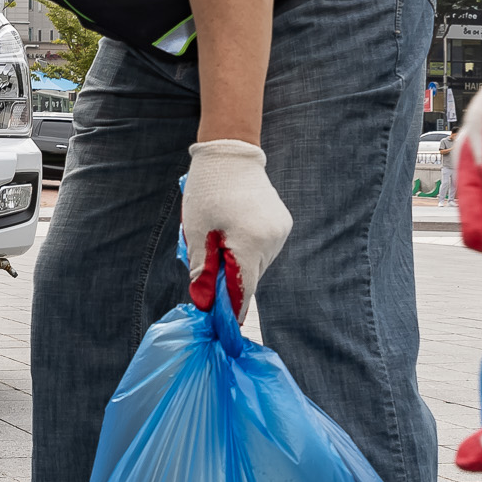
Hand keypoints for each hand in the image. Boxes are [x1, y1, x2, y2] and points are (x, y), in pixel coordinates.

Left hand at [181, 140, 290, 314]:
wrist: (231, 155)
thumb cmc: (208, 192)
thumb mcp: (197, 232)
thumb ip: (204, 270)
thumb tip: (205, 303)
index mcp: (250, 242)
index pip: (243, 288)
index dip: (231, 309)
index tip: (223, 326)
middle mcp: (272, 240)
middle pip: (251, 277)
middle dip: (231, 284)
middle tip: (208, 281)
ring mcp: (281, 231)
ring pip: (258, 264)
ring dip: (240, 266)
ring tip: (219, 246)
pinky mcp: (283, 224)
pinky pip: (264, 249)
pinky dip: (249, 251)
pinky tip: (234, 236)